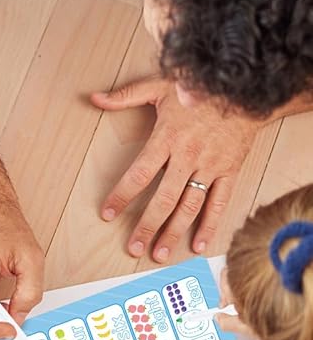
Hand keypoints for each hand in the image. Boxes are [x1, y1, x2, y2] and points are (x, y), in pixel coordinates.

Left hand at [91, 77, 260, 260]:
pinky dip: (210, 225)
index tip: (107, 213)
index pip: (139, 174)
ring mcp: (210, 166)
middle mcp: (188, 157)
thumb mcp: (159, 87)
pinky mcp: (230, 171)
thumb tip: (93, 98)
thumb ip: (125, 96)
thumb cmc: (199, 87)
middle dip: (146, 226)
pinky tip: (198, 244)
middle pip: (163, 199)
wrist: (246, 88)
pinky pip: (219, 202)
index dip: (121, 196)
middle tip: (133, 247)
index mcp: (167, 139)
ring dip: (174, 232)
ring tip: (159, 253)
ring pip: (189, 206)